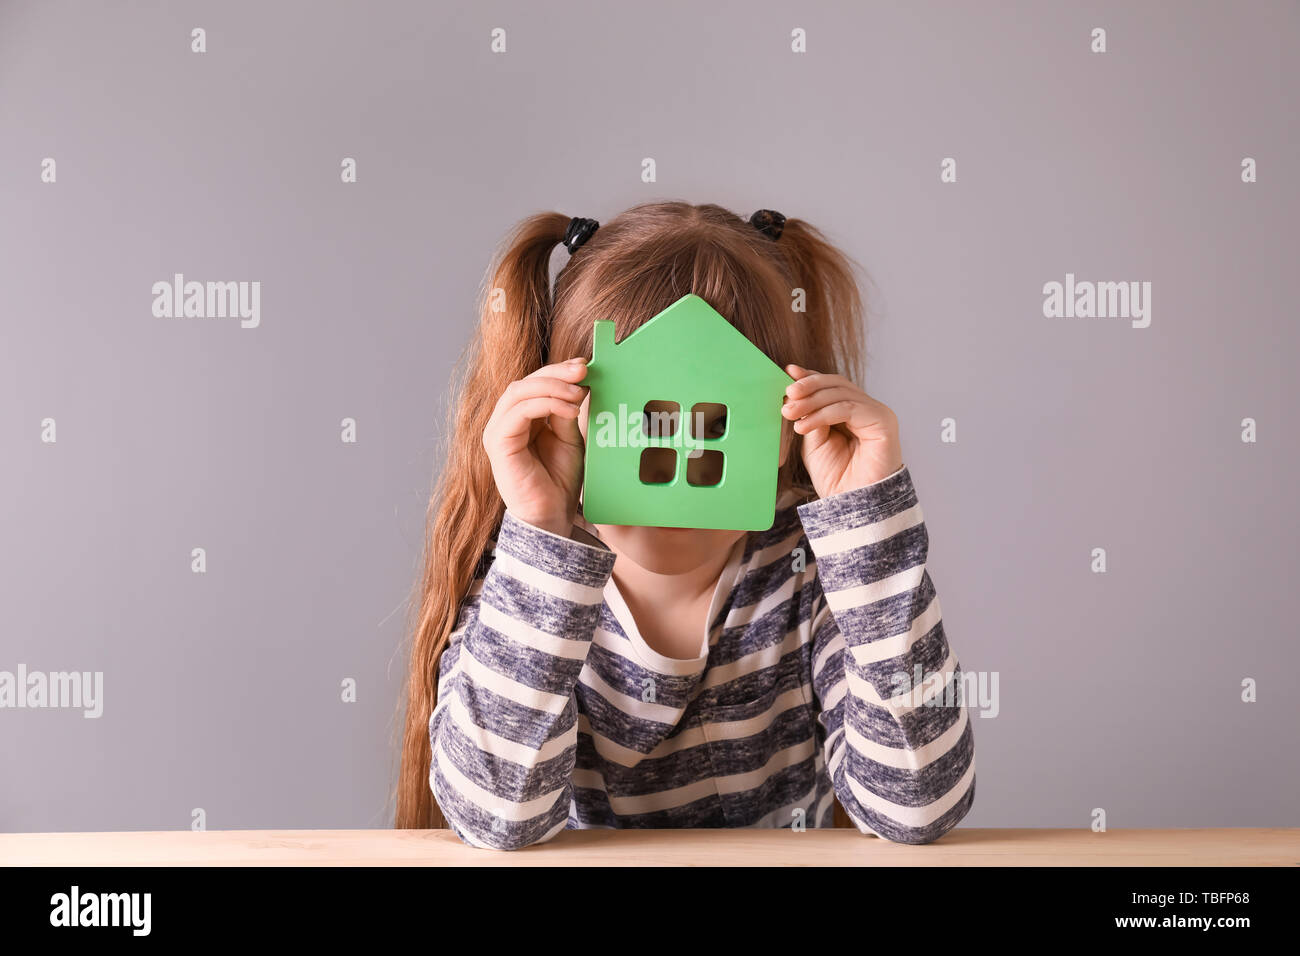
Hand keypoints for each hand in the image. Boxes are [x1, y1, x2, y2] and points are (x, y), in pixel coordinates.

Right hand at [482, 357, 589, 536]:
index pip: (533, 383)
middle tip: (583, 371)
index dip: (558, 370)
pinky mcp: (498, 443)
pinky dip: (546, 404)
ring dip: (552, 387)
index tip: (584, 366)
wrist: (552, 516)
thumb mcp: (570, 438)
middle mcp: (504, 422)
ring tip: (578, 395)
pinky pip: (519, 412)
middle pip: (525, 382)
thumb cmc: (559, 481)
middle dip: (556, 373)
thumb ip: (567, 411)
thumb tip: (579, 381)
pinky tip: (569, 410)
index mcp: (519, 419)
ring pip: (519, 391)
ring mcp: (498, 431)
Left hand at [781, 364, 903, 497]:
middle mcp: (867, 409)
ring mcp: (877, 413)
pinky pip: (848, 408)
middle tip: (787, 395)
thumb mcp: (814, 442)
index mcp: (853, 412)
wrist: (853, 505)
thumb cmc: (836, 478)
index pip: (832, 386)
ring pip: (841, 393)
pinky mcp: (883, 421)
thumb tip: (795, 392)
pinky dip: (822, 414)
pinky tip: (803, 426)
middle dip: (809, 386)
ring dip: (811, 401)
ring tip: (789, 413)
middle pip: (837, 384)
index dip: (811, 377)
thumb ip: (809, 416)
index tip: (788, 372)